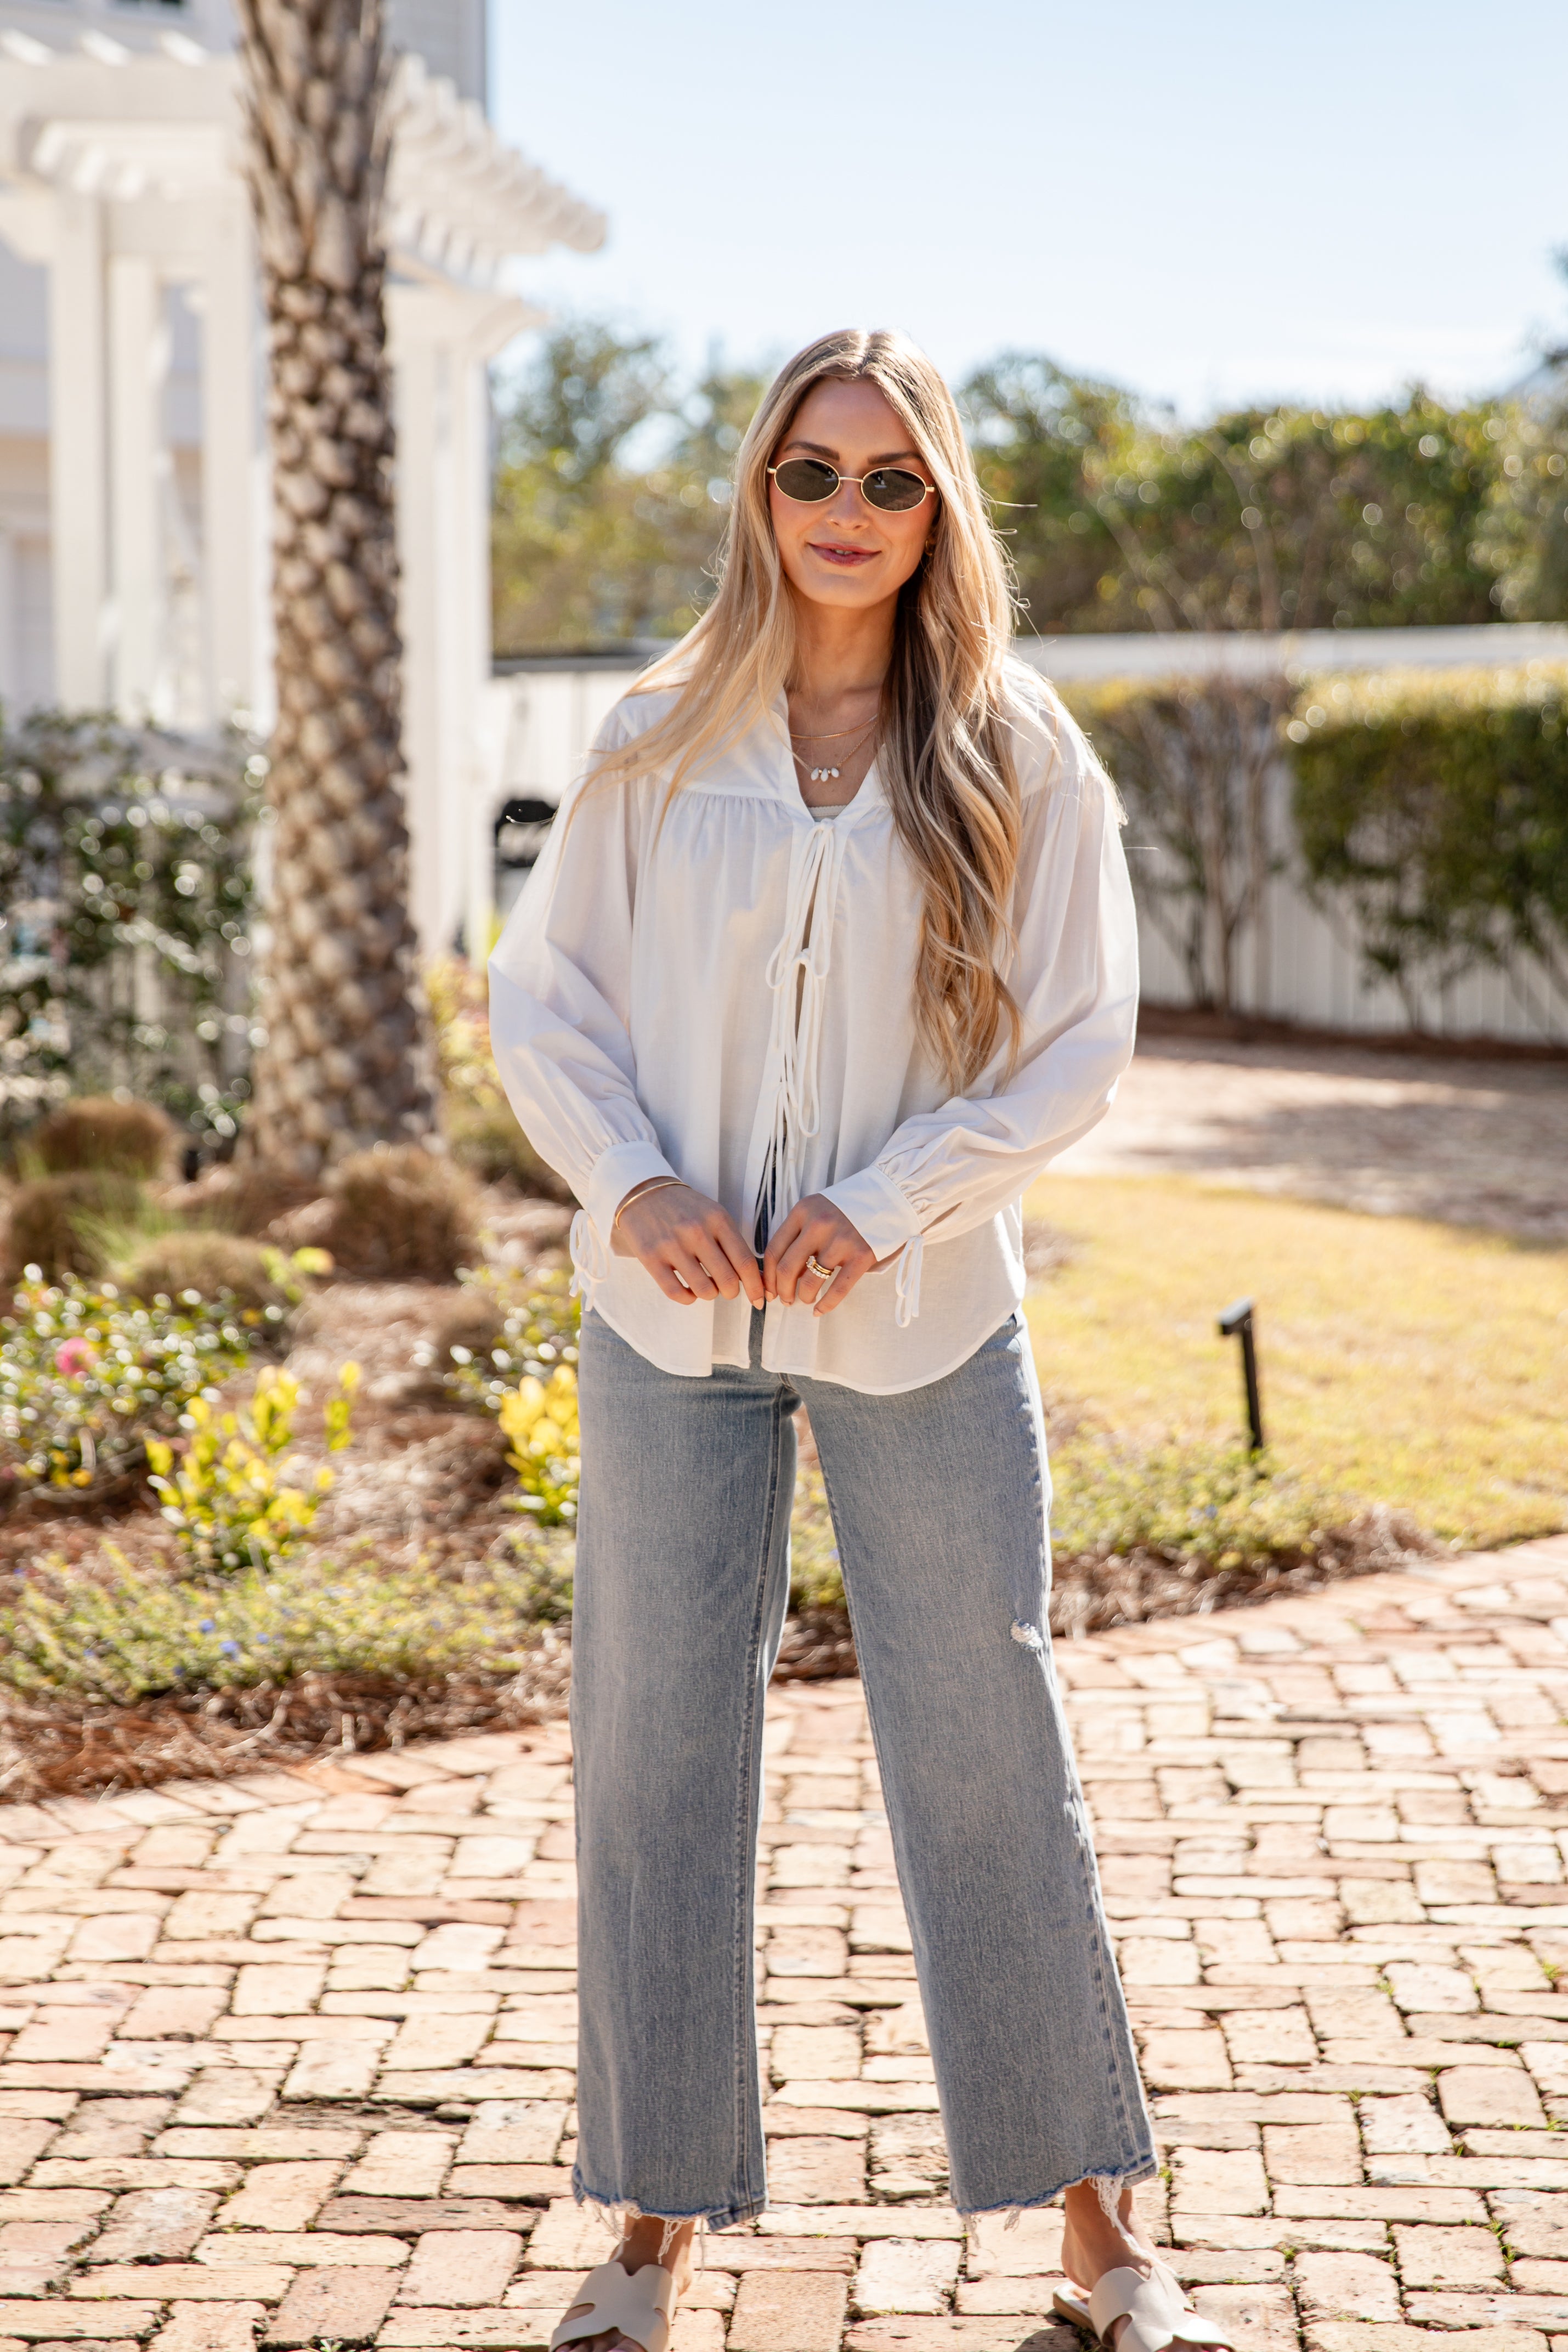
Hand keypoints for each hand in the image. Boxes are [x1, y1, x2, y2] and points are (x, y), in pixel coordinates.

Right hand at [612, 1181, 763, 1307]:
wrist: (644, 1193)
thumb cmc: (686, 1209)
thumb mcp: (715, 1216)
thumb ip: (734, 1244)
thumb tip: (759, 1280)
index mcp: (717, 1219)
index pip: (745, 1262)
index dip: (756, 1286)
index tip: (759, 1299)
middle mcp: (696, 1232)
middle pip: (727, 1280)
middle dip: (732, 1292)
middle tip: (728, 1290)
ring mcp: (672, 1245)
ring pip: (704, 1290)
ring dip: (710, 1295)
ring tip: (707, 1286)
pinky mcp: (651, 1258)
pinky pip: (676, 1293)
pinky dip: (688, 1298)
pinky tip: (690, 1291)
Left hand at [764, 1194, 876, 1314]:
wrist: (887, 1197)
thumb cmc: (847, 1209)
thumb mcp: (817, 1211)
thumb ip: (800, 1235)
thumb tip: (785, 1275)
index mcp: (803, 1211)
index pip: (774, 1250)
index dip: (768, 1276)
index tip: (770, 1290)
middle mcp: (818, 1225)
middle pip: (787, 1268)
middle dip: (783, 1290)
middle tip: (786, 1300)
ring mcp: (840, 1240)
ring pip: (810, 1280)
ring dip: (804, 1296)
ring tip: (807, 1300)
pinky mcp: (861, 1255)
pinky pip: (838, 1289)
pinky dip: (826, 1305)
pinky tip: (820, 1311)